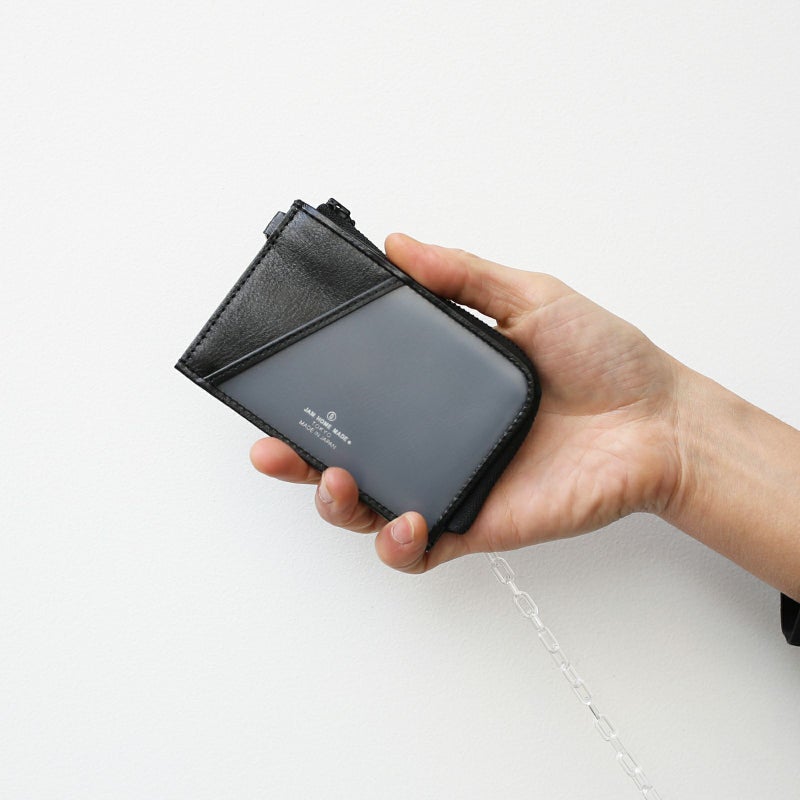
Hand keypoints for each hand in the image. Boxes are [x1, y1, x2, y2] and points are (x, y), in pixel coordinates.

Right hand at [250, 233, 682, 572]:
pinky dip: (399, 544)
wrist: (657, 420)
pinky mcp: (478, 522)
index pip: (360, 395)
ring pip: (371, 508)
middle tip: (275, 448)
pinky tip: (402, 521)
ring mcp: (453, 483)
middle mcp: (435, 438)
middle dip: (300, 459)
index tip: (283, 385)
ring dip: (337, 504)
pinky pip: (421, 549)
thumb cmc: (603, 359)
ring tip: (335, 479)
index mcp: (439, 388)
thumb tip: (399, 244)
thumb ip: (462, 275)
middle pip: (349, 456)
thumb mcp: (528, 298)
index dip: (313, 398)